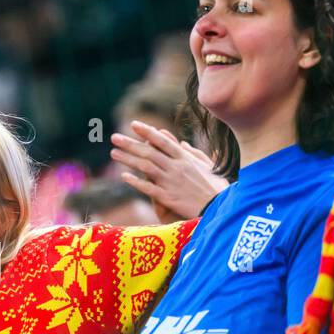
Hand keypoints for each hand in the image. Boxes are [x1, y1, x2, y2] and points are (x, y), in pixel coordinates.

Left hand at [110, 120, 225, 221]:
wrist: (220, 209)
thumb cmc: (216, 187)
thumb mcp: (208, 166)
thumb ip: (194, 153)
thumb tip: (180, 143)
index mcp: (185, 158)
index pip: (162, 141)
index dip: (147, 132)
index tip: (133, 124)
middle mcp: (176, 167)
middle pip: (149, 152)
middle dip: (130, 144)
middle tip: (114, 137)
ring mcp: (171, 182)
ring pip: (145, 167)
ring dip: (127, 159)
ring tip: (113, 153)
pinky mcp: (168, 198)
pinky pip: (148, 188)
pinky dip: (135, 181)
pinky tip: (124, 176)